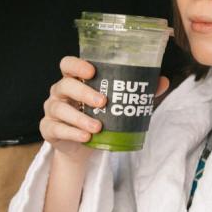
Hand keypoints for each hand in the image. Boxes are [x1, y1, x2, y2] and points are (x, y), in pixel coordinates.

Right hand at [40, 57, 169, 159]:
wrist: (83, 146)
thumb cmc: (99, 117)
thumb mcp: (117, 104)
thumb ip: (136, 92)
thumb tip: (162, 81)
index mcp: (74, 80)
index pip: (67, 64)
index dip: (77, 65)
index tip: (92, 71)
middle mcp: (59, 92)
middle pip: (64, 85)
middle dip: (84, 93)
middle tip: (103, 102)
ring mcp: (52, 110)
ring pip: (60, 109)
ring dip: (80, 118)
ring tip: (98, 127)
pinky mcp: (49, 129)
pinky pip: (56, 129)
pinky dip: (72, 133)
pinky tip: (86, 137)